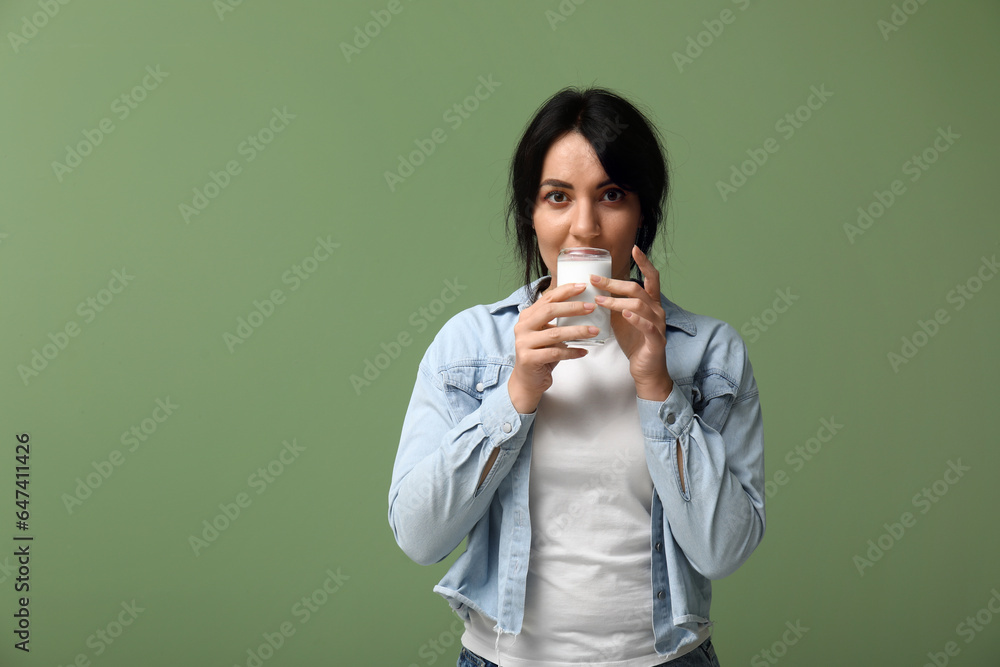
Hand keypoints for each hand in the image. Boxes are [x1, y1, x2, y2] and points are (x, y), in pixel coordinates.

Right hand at [507, 281, 600, 413]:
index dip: (565, 291)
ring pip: (555, 334)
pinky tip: (584, 351)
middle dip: (572, 308)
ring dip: (577, 331)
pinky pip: (555, 353)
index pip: (547, 298)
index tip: (583, 286)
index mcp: (527, 316)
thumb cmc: (541, 353)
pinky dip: (572, 352)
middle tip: (591, 307)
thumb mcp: (547, 333)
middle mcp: (522, 327)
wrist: (527, 380)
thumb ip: (557, 320)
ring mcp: (523, 343)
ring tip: (594, 331)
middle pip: (549, 311)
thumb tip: (584, 305)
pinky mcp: (529, 359)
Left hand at [592, 246, 673, 400]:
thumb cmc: (635, 342)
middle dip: (614, 283)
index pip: (650, 278)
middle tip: (594, 279)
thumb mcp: (622, 319)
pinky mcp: (656, 340)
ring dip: (617, 301)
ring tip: (599, 300)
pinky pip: (648, 326)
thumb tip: (595, 289)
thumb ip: (615, 303)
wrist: (646, 370)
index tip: (634, 248)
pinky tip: (625, 313)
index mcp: (651, 303)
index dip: (643, 262)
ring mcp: (658, 325)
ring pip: (639, 305)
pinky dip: (636, 318)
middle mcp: (657, 310)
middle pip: (637, 289)